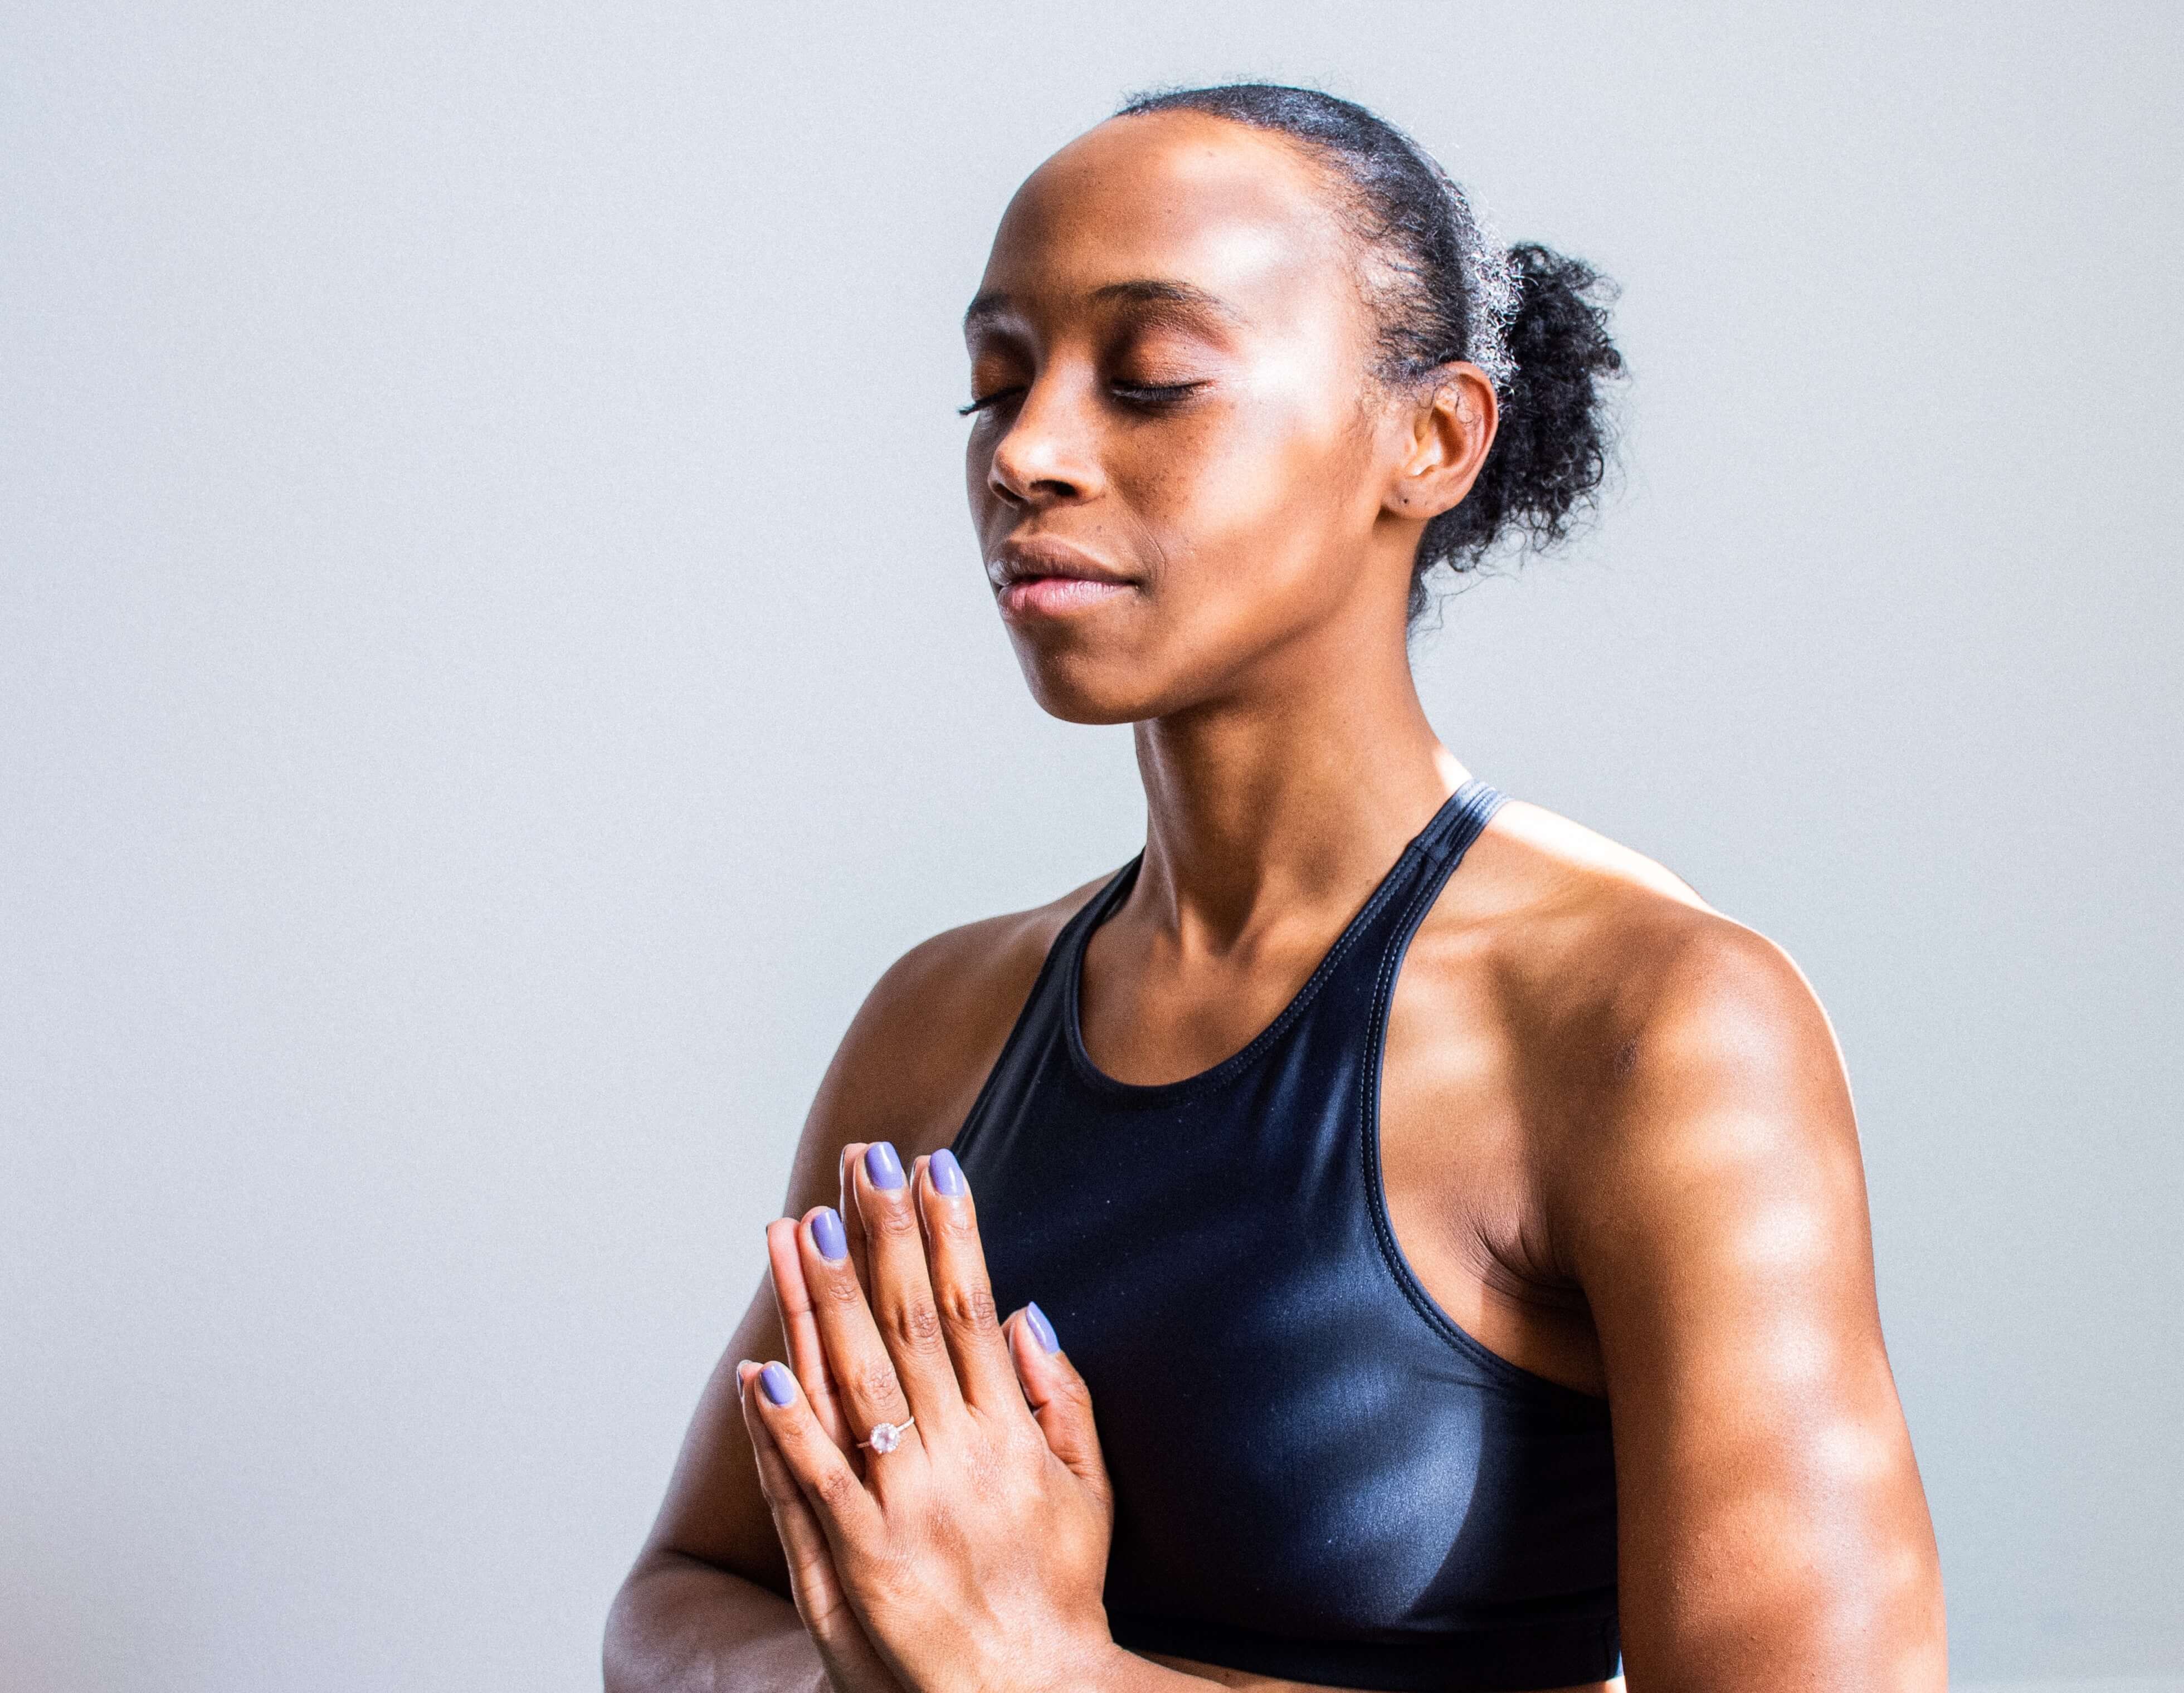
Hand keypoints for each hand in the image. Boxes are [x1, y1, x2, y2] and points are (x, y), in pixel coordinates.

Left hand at [739, 1139, 1118, 1692]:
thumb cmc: (1060, 1594)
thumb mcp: (1091, 1491)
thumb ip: (1064, 1400)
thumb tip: (1027, 1313)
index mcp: (1012, 1434)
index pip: (971, 1307)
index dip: (950, 1230)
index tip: (931, 1162)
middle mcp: (961, 1458)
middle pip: (910, 1325)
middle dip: (885, 1234)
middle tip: (861, 1160)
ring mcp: (909, 1509)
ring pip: (857, 1385)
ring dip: (826, 1301)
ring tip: (801, 1227)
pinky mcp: (863, 1564)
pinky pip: (818, 1485)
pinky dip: (788, 1427)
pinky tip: (761, 1368)